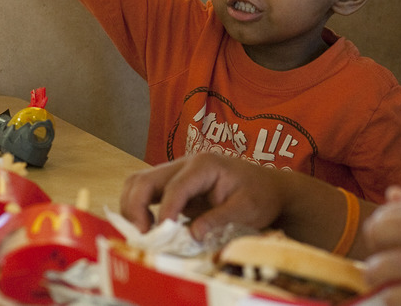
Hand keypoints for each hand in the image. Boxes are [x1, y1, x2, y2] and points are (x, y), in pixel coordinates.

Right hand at [120, 153, 285, 240]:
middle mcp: (185, 164)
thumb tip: (191, 234)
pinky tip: (149, 230)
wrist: (268, 188)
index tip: (160, 235)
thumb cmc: (261, 195)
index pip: (175, 187)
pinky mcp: (173, 186)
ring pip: (139, 183)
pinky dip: (139, 210)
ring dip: (133, 208)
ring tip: (143, 234)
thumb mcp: (248, 209)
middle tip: (142, 236)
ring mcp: (176, 174)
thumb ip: (220, 220)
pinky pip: (146, 193)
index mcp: (204, 165)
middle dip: (136, 207)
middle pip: (144, 179)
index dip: (165, 212)